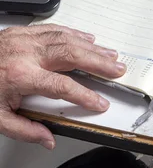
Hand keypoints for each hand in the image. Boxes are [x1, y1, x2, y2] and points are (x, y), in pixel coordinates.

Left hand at [0, 25, 125, 149]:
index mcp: (19, 76)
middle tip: (117, 70)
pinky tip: (87, 37)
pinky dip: (73, 32)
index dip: (85, 96)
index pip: (62, 87)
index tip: (100, 103)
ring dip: (91, 46)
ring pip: (66, 38)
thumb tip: (48, 139)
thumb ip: (24, 130)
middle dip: (98, 63)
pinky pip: (53, 28)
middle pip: (71, 55)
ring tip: (110, 54)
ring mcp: (23, 39)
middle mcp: (25, 54)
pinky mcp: (20, 32)